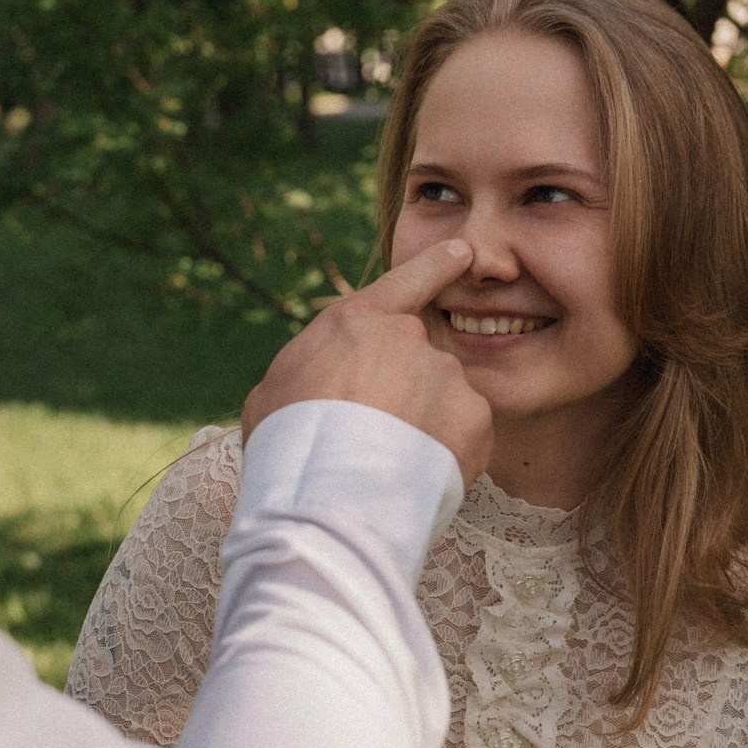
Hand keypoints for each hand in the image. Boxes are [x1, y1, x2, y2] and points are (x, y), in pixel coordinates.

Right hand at [242, 239, 491, 484]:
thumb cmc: (287, 444)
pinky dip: (448, 454)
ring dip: (424, 427)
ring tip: (388, 466)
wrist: (329, 494)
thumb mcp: (274, 390)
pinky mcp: (474, 416)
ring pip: (442, 401)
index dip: (436, 266)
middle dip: (404, 395)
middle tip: (373, 440)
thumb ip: (313, 370)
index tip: (463, 253)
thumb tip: (322, 381)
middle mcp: (408, 338)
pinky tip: (416, 476)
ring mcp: (445, 374)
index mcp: (356, 322)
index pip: (407, 281)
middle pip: (417, 362)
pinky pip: (464, 435)